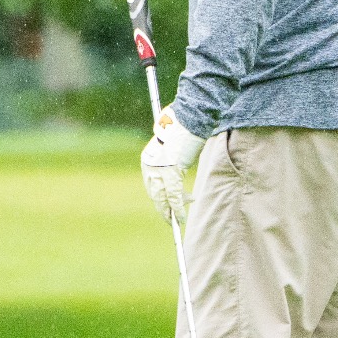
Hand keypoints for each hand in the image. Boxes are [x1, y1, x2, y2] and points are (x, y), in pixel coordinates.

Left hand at [140, 106, 205, 223]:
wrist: (189, 117)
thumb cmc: (183, 128)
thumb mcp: (173, 148)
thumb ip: (171, 161)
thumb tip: (175, 173)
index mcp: (148, 159)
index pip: (152, 186)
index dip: (161, 200)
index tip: (167, 210)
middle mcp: (150, 166)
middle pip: (155, 194)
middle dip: (164, 209)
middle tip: (172, 219)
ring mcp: (159, 169)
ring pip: (163, 197)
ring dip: (171, 211)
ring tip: (179, 219)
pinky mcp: (171, 171)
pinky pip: (173, 195)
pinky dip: (177, 208)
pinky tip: (180, 218)